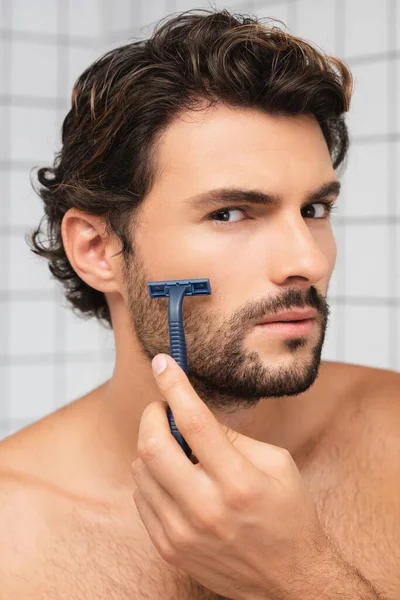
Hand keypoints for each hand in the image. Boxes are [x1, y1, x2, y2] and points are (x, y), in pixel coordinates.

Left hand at [131, 353, 331, 599]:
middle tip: (163, 408)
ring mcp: (183, 532)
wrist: (290, 581)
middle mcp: (206, 509)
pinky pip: (141, 497)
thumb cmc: (290, 515)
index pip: (195, 422)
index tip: (162, 363)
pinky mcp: (169, 547)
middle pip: (153, 446)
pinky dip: (150, 475)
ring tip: (175, 448)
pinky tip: (173, 476)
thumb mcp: (277, 464)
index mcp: (239, 482)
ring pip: (141, 470)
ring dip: (151, 446)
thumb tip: (192, 412)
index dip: (174, 385)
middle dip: (152, 414)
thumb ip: (233, 437)